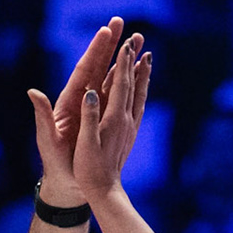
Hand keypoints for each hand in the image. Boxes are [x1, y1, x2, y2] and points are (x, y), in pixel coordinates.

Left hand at [28, 18, 128, 204]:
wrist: (68, 183)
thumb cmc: (55, 163)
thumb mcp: (46, 139)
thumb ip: (42, 116)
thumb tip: (33, 93)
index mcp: (69, 102)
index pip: (84, 70)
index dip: (95, 51)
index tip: (106, 31)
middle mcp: (83, 100)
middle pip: (98, 66)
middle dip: (110, 45)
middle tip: (121, 22)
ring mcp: (95, 108)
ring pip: (111, 77)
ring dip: (122, 58)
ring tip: (136, 39)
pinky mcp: (105, 118)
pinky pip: (118, 94)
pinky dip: (128, 80)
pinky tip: (139, 68)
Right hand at [70, 31, 151, 203]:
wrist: (104, 191)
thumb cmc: (89, 169)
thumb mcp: (85, 142)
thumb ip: (88, 115)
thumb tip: (90, 92)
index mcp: (114, 119)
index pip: (120, 84)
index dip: (123, 63)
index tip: (125, 43)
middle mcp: (126, 120)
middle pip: (132, 84)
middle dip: (133, 61)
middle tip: (137, 41)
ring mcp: (130, 127)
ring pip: (139, 94)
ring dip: (142, 74)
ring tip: (147, 58)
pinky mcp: (130, 134)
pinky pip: (138, 106)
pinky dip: (141, 91)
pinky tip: (142, 87)